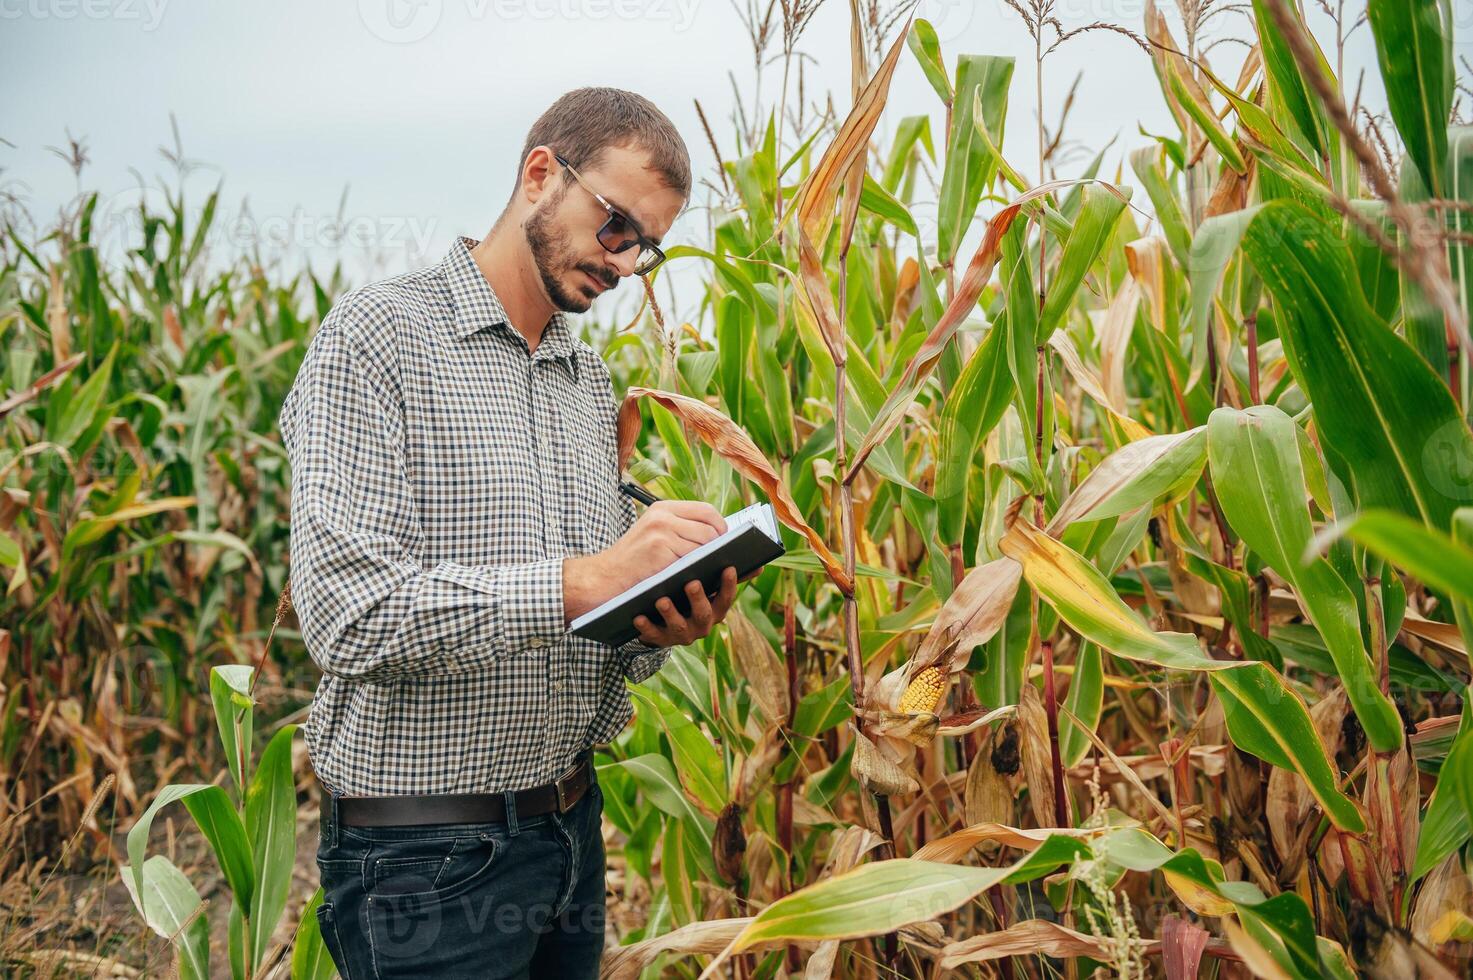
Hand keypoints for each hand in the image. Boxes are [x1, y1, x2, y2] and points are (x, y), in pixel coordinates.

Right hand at [602, 499, 728, 592]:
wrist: (604, 578)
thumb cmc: (632, 561)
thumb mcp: (652, 534)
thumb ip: (679, 528)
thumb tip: (719, 535)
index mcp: (662, 508)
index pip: (705, 510)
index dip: (720, 526)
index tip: (723, 540)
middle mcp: (662, 516)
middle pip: (709, 527)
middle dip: (718, 546)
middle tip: (719, 559)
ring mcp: (661, 533)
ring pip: (704, 544)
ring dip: (710, 559)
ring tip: (709, 569)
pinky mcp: (661, 551)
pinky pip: (693, 560)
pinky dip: (699, 570)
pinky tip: (697, 577)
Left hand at [632, 565, 742, 646]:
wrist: (662, 621)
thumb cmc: (688, 595)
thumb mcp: (709, 588)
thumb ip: (726, 577)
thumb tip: (759, 566)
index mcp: (715, 609)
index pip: (726, 598)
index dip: (729, 585)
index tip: (728, 567)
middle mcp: (702, 624)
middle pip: (704, 613)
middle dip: (698, 599)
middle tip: (692, 582)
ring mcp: (682, 633)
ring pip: (679, 626)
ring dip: (671, 613)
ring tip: (661, 600)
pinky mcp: (661, 639)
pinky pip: (654, 635)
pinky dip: (647, 627)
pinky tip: (639, 615)